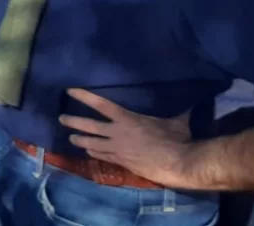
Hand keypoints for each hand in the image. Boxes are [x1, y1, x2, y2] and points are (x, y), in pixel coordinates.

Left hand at [61, 89, 195, 187]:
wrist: (178, 163)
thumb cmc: (177, 139)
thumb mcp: (175, 121)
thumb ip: (177, 111)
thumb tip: (193, 101)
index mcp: (127, 118)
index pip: (100, 104)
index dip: (84, 96)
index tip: (69, 90)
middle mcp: (117, 133)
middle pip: (88, 126)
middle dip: (73, 122)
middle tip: (61, 119)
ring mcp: (117, 149)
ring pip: (91, 144)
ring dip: (79, 141)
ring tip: (71, 139)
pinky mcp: (121, 163)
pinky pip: (102, 157)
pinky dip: (94, 154)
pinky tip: (88, 154)